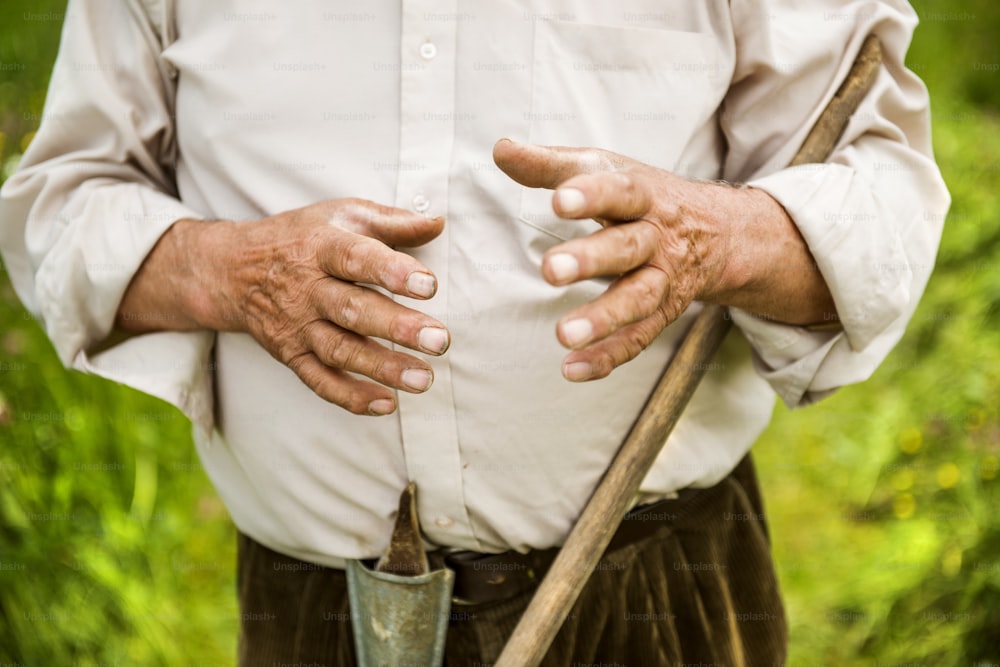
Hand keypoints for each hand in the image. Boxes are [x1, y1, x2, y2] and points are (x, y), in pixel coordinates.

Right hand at [222, 198, 448, 414]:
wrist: (236, 269)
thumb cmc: (303, 238)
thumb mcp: (343, 215)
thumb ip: (393, 221)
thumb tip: (438, 223)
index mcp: (321, 247)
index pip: (357, 258)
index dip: (393, 271)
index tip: (429, 285)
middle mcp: (306, 289)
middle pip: (352, 309)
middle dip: (397, 327)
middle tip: (439, 340)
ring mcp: (297, 326)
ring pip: (340, 350)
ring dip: (382, 368)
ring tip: (424, 378)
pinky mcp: (291, 355)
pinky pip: (319, 381)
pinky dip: (351, 396)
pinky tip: (387, 404)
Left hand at [493, 139, 734, 381]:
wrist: (714, 233)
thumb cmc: (640, 196)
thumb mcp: (604, 169)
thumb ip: (551, 165)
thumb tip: (501, 149)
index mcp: (642, 195)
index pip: (619, 191)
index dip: (591, 195)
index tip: (558, 199)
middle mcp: (657, 239)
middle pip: (628, 248)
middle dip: (591, 260)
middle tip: (550, 270)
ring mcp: (663, 280)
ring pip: (638, 300)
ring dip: (602, 318)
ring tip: (563, 333)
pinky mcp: (660, 315)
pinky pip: (637, 340)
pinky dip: (606, 357)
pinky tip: (571, 369)